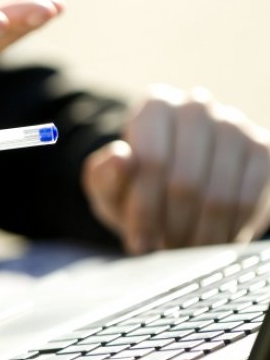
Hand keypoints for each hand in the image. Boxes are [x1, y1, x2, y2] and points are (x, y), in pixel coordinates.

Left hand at [83, 84, 269, 253]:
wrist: (170, 184)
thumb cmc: (132, 184)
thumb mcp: (107, 184)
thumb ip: (105, 174)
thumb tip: (120, 158)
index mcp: (154, 107)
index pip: (152, 161)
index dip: (144, 209)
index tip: (139, 243)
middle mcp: (195, 108)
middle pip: (187, 181)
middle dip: (172, 226)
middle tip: (164, 252)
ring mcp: (233, 125)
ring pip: (220, 195)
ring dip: (201, 234)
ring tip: (185, 251)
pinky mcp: (261, 149)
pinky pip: (250, 201)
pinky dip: (230, 230)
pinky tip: (212, 243)